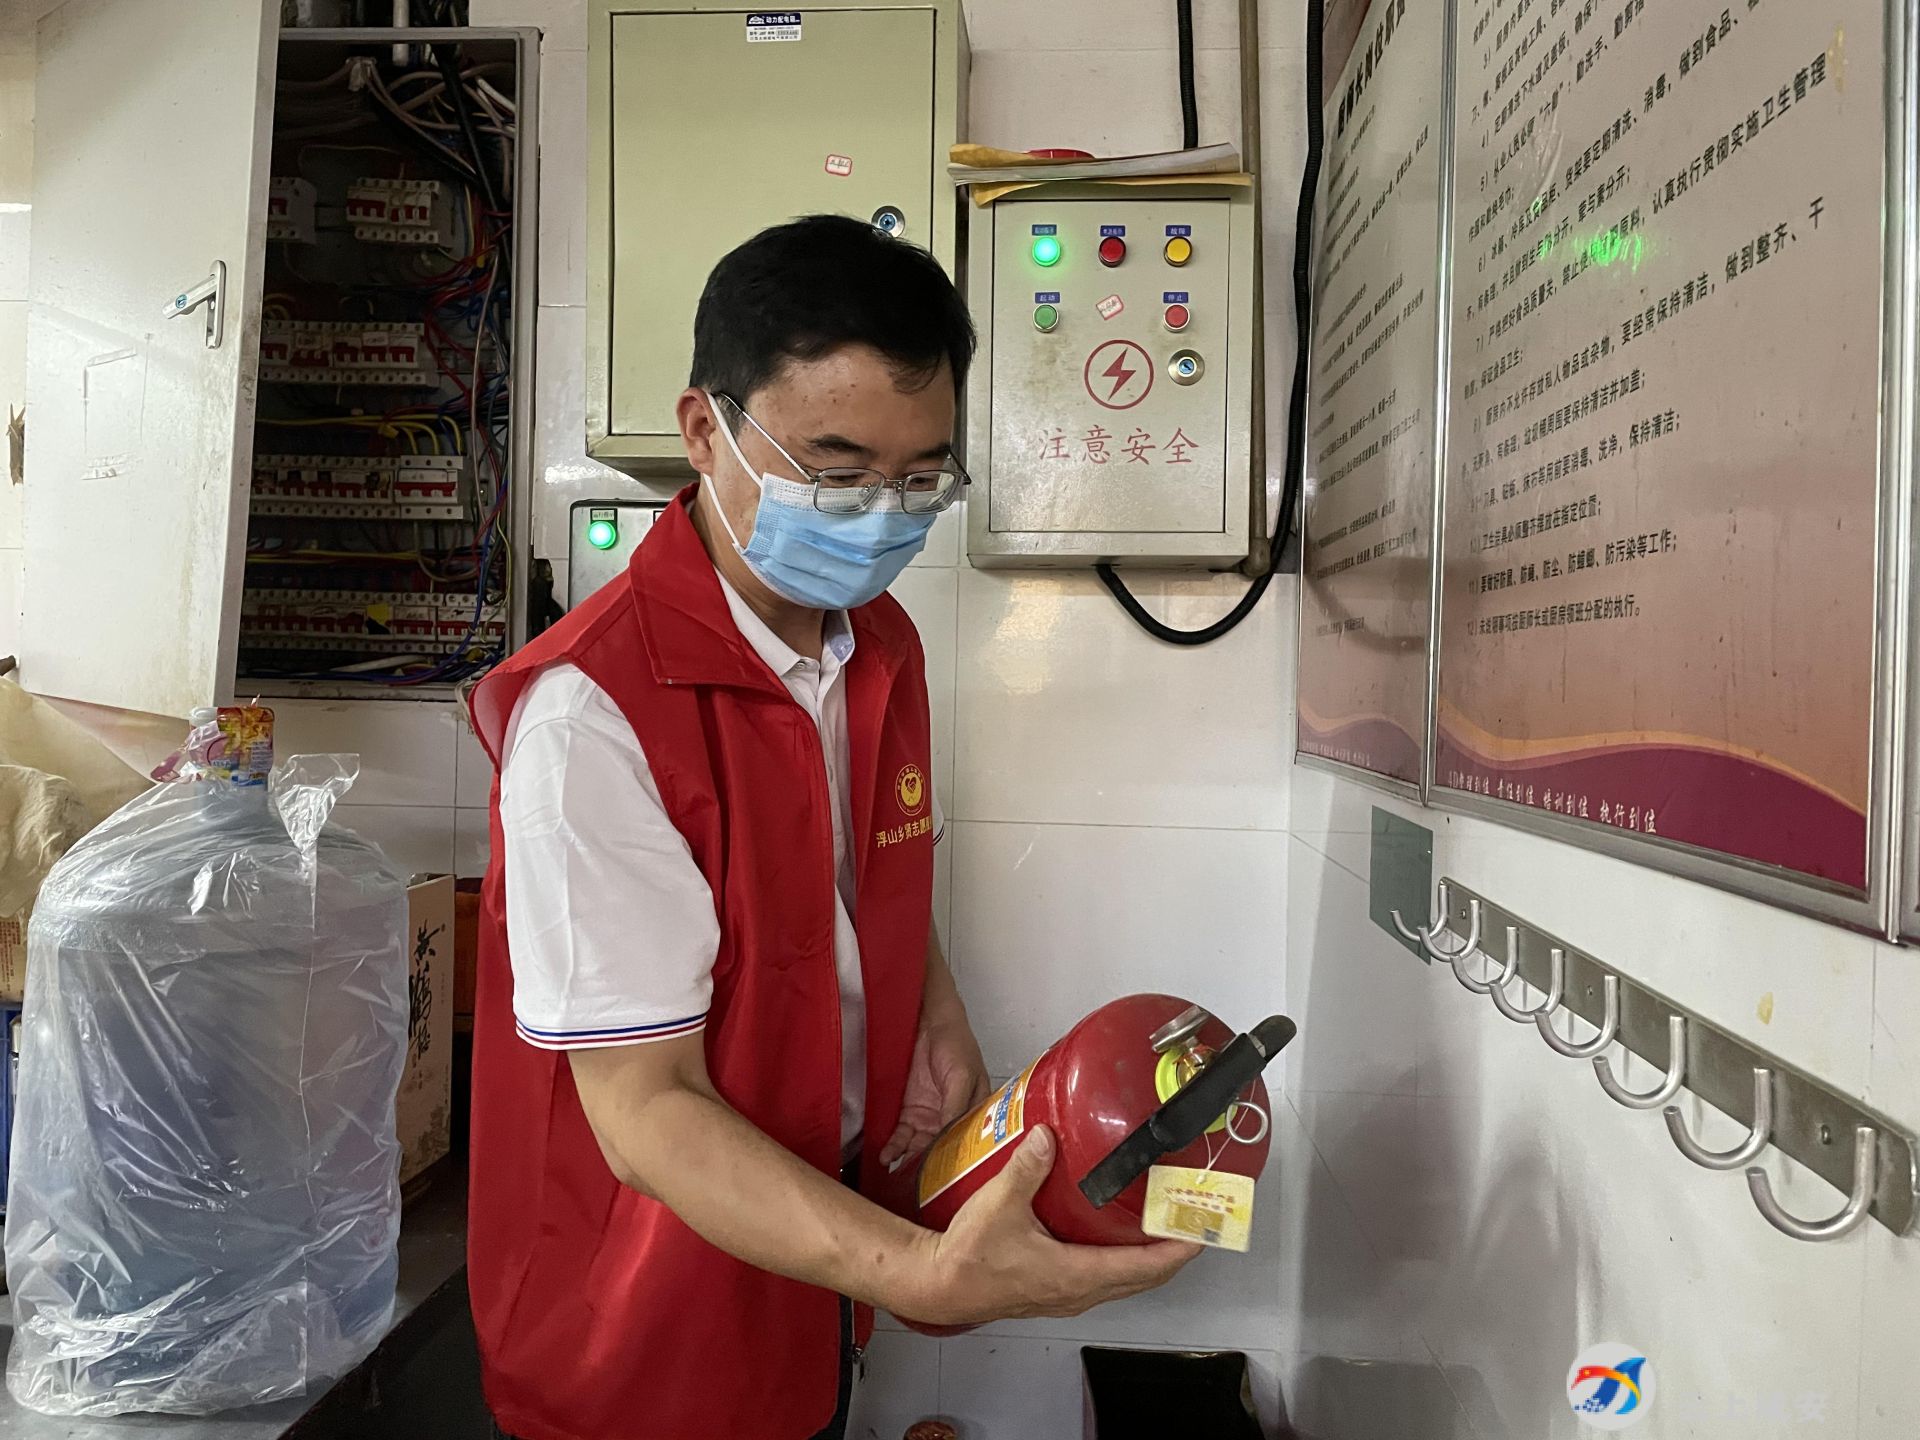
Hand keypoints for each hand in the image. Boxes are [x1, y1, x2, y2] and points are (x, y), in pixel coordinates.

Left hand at [881, 1014, 989, 1168]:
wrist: (929, 1020)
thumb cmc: (956, 1042)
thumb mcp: (962, 1075)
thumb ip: (955, 1107)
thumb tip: (949, 1137)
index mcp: (972, 1113)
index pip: (965, 1143)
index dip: (955, 1161)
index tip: (943, 1178)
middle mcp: (950, 1119)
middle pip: (939, 1150)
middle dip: (928, 1167)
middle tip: (916, 1185)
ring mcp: (929, 1116)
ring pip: (918, 1146)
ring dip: (908, 1160)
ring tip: (897, 1174)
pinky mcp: (909, 1110)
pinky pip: (900, 1134)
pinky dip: (894, 1146)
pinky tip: (887, 1156)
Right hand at [894, 1127, 1201, 1327]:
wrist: (938, 1285)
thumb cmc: (968, 1255)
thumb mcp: (999, 1203)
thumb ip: (1026, 1167)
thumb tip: (1045, 1135)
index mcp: (1076, 1274)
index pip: (1145, 1267)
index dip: (1177, 1249)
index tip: (1201, 1229)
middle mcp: (1079, 1291)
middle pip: (1142, 1278)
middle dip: (1171, 1251)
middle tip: (1188, 1218)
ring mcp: (1066, 1295)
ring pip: (1123, 1281)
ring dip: (1147, 1258)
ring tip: (1160, 1223)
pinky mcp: (1053, 1290)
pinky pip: (1102, 1279)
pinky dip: (1121, 1260)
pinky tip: (1112, 1233)